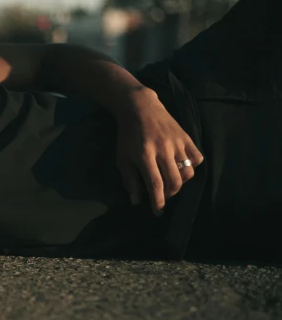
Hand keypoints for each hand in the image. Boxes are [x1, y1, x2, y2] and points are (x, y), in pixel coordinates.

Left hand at [115, 91, 203, 214]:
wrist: (140, 107)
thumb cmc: (128, 135)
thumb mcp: (122, 157)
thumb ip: (129, 179)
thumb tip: (136, 201)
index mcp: (144, 154)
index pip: (155, 184)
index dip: (158, 201)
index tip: (158, 212)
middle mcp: (163, 149)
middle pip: (174, 181)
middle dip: (169, 195)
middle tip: (163, 196)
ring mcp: (177, 143)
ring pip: (188, 173)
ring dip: (180, 183)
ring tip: (170, 182)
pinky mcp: (186, 137)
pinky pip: (197, 158)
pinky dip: (192, 168)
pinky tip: (181, 168)